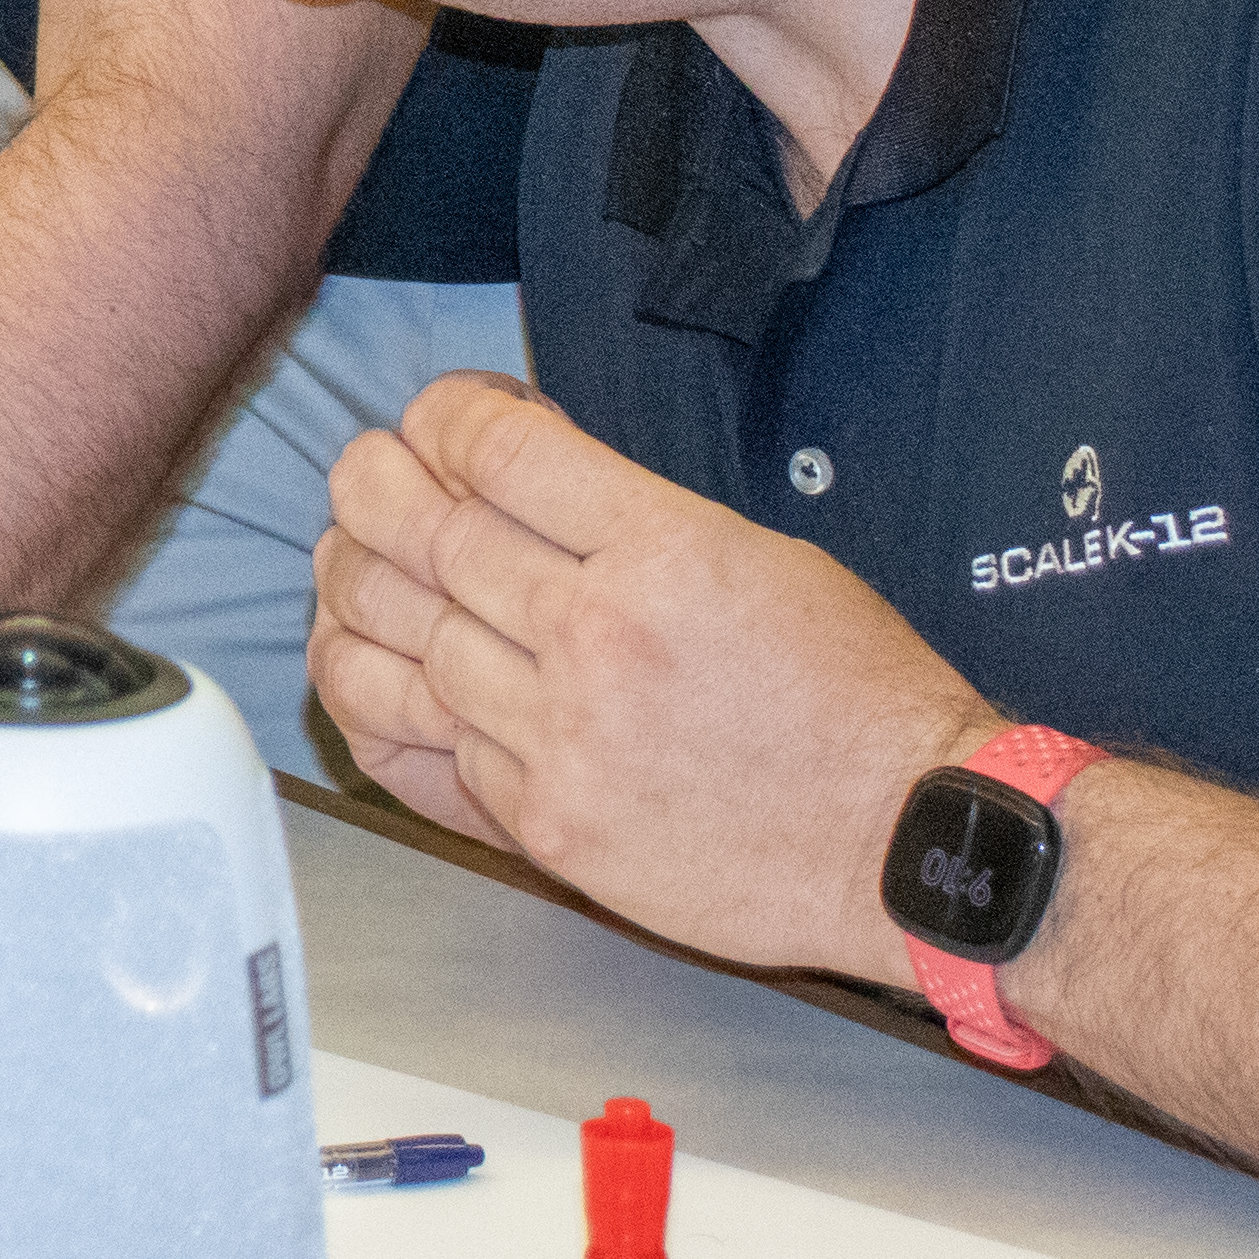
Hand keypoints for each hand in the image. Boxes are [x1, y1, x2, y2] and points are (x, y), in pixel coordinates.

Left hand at [308, 372, 996, 979]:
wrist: (908, 842)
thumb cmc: (853, 694)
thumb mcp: (760, 553)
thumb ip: (630, 512)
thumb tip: (516, 468)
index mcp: (661, 551)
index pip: (493, 450)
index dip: (439, 416)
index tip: (436, 418)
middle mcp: (598, 638)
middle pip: (422, 534)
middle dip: (372, 486)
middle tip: (367, 476)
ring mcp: (564, 739)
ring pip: (397, 641)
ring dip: (354, 590)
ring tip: (350, 564)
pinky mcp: (549, 827)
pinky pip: (422, 750)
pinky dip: (381, 701)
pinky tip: (370, 669)